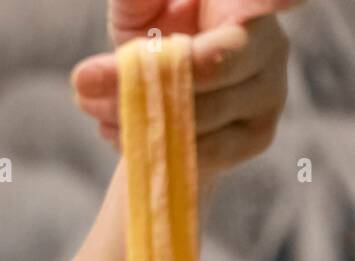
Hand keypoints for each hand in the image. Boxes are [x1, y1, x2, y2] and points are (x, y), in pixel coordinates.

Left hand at [71, 0, 298, 178]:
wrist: (162, 96)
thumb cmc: (154, 35)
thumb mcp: (139, 11)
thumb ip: (137, 0)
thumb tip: (131, 1)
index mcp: (249, 4)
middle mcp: (271, 43)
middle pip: (208, 66)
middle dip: (137, 79)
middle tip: (83, 81)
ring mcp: (270, 93)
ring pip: (196, 115)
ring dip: (133, 115)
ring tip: (93, 105)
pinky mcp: (256, 136)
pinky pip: (198, 151)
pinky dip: (149, 145)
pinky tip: (122, 130)